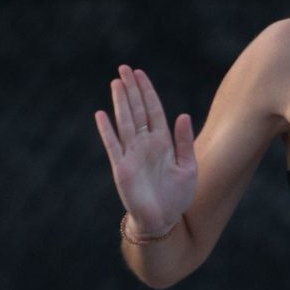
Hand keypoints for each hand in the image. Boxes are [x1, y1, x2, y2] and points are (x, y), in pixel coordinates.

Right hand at [92, 64, 196, 237]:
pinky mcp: (120, 167)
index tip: (140, 74)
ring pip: (125, 122)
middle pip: (137, 110)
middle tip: (124, 68)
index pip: (153, 110)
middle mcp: (145, 144)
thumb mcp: (188, 167)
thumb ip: (183, 141)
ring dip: (120, 102)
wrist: (163, 221)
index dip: (147, 91)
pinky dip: (107, 130)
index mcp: (163, 142)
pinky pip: (112, 144)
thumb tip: (183, 115)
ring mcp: (132, 154)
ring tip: (116, 83)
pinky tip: (101, 114)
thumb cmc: (177, 196)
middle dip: (131, 89)